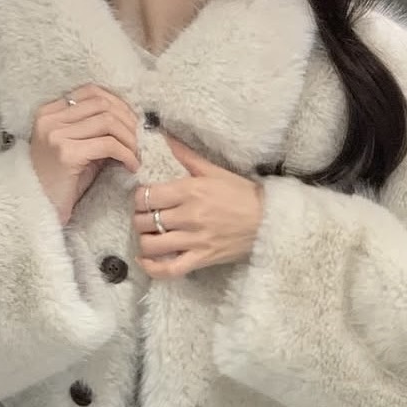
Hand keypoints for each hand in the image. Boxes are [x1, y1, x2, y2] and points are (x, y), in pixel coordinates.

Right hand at [29, 85, 139, 225]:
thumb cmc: (62, 184)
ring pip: (107, 122)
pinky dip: (126, 154)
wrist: (41, 210)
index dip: (118, 104)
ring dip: (130, 139)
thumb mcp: (77, 150)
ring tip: (137, 155)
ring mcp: (56, 134)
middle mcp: (50, 119)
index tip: (133, 123)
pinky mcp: (67, 153)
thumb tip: (130, 123)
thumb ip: (95, 132)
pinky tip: (131, 166)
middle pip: (102, 104)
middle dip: (128, 122)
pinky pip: (108, 145)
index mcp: (50, 112)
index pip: (91, 92)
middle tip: (141, 142)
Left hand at [134, 136, 263, 277]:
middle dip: (139, 219)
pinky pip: (170, 269)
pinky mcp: (202, 259)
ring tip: (148, 236)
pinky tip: (145, 261)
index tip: (142, 200)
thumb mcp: (214, 170)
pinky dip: (153, 268)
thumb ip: (186, 156)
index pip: (148, 196)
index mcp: (190, 191)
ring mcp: (195, 240)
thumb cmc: (242, 194)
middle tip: (145, 218)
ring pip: (152, 245)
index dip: (138, 199)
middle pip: (146, 221)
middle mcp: (189, 216)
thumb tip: (165, 137)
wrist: (268, 220)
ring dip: (143, 241)